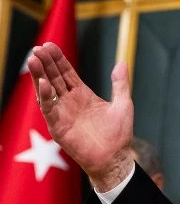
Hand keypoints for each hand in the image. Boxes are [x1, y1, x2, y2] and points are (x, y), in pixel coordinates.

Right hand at [28, 42, 133, 190]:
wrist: (116, 158)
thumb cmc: (119, 134)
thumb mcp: (123, 104)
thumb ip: (120, 84)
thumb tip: (121, 62)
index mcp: (83, 94)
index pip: (66, 73)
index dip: (58, 60)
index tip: (49, 45)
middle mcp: (70, 102)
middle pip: (54, 78)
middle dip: (46, 63)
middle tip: (38, 48)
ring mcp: (63, 114)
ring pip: (47, 91)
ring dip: (39, 76)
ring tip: (33, 60)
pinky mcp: (58, 128)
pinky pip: (49, 110)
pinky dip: (45, 97)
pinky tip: (43, 84)